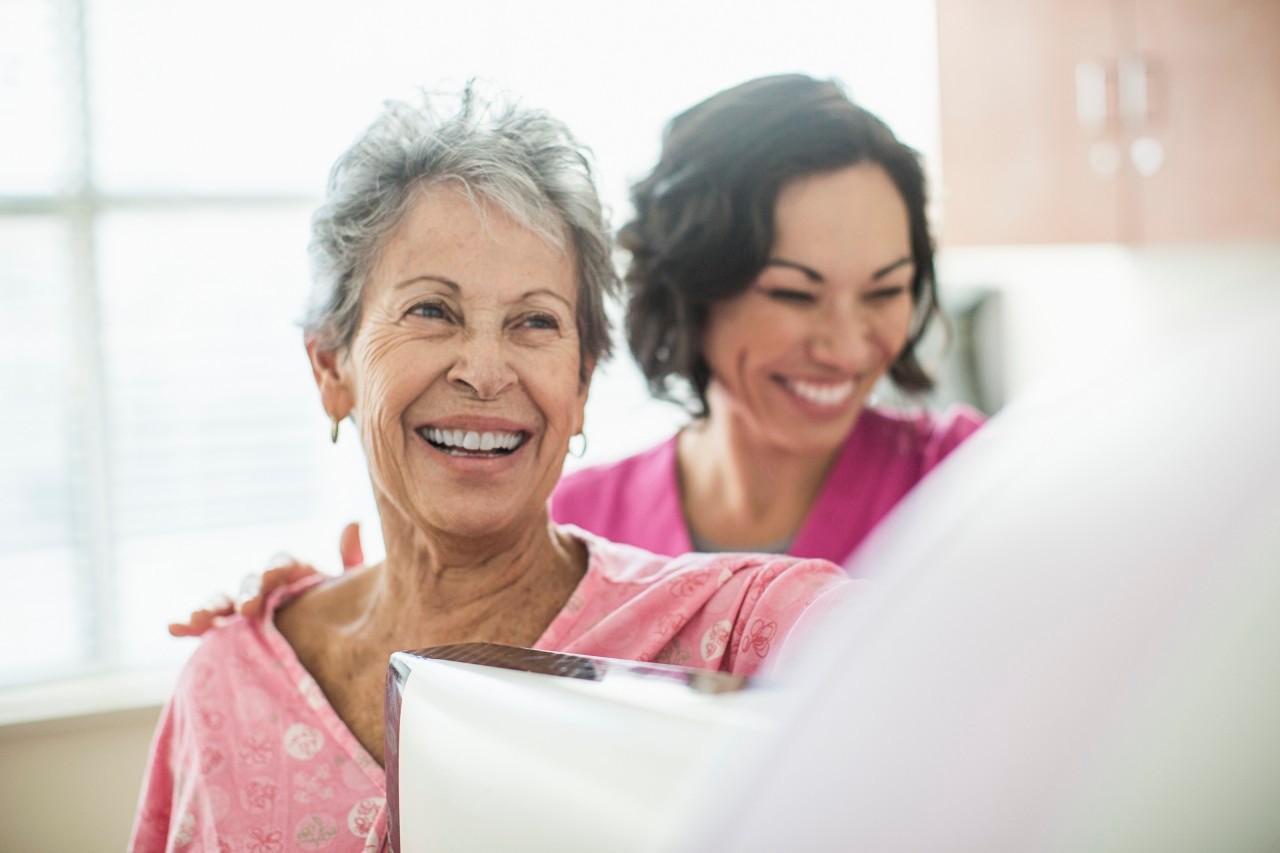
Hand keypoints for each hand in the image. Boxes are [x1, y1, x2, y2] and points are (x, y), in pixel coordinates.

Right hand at [167, 522, 364, 636]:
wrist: (328, 652)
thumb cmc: (340, 614)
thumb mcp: (351, 591)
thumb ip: (352, 561)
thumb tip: (353, 523)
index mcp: (296, 574)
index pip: (285, 563)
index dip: (279, 567)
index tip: (275, 575)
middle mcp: (267, 587)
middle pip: (252, 581)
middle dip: (247, 591)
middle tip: (247, 606)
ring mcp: (244, 609)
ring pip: (224, 601)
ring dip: (211, 605)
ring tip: (199, 618)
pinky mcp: (229, 632)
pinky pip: (207, 628)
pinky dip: (189, 626)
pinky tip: (174, 628)